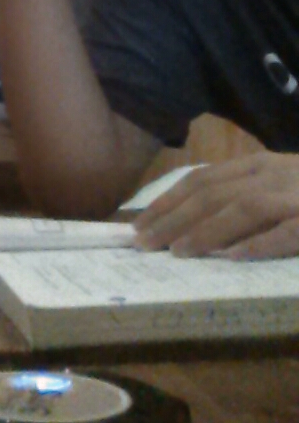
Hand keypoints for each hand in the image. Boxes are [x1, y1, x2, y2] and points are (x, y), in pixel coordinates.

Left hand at [134, 155, 298, 257]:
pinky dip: (259, 242)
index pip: (201, 180)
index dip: (167, 201)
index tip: (139, 224)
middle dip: (173, 218)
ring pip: (244, 208)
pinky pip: (287, 231)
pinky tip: (234, 257)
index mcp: (257, 166)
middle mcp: (270, 175)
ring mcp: (295, 196)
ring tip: (177, 251)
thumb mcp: (279, 184)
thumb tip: (193, 221)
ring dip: (207, 229)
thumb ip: (243, 196)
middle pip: (213, 194)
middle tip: (143, 243)